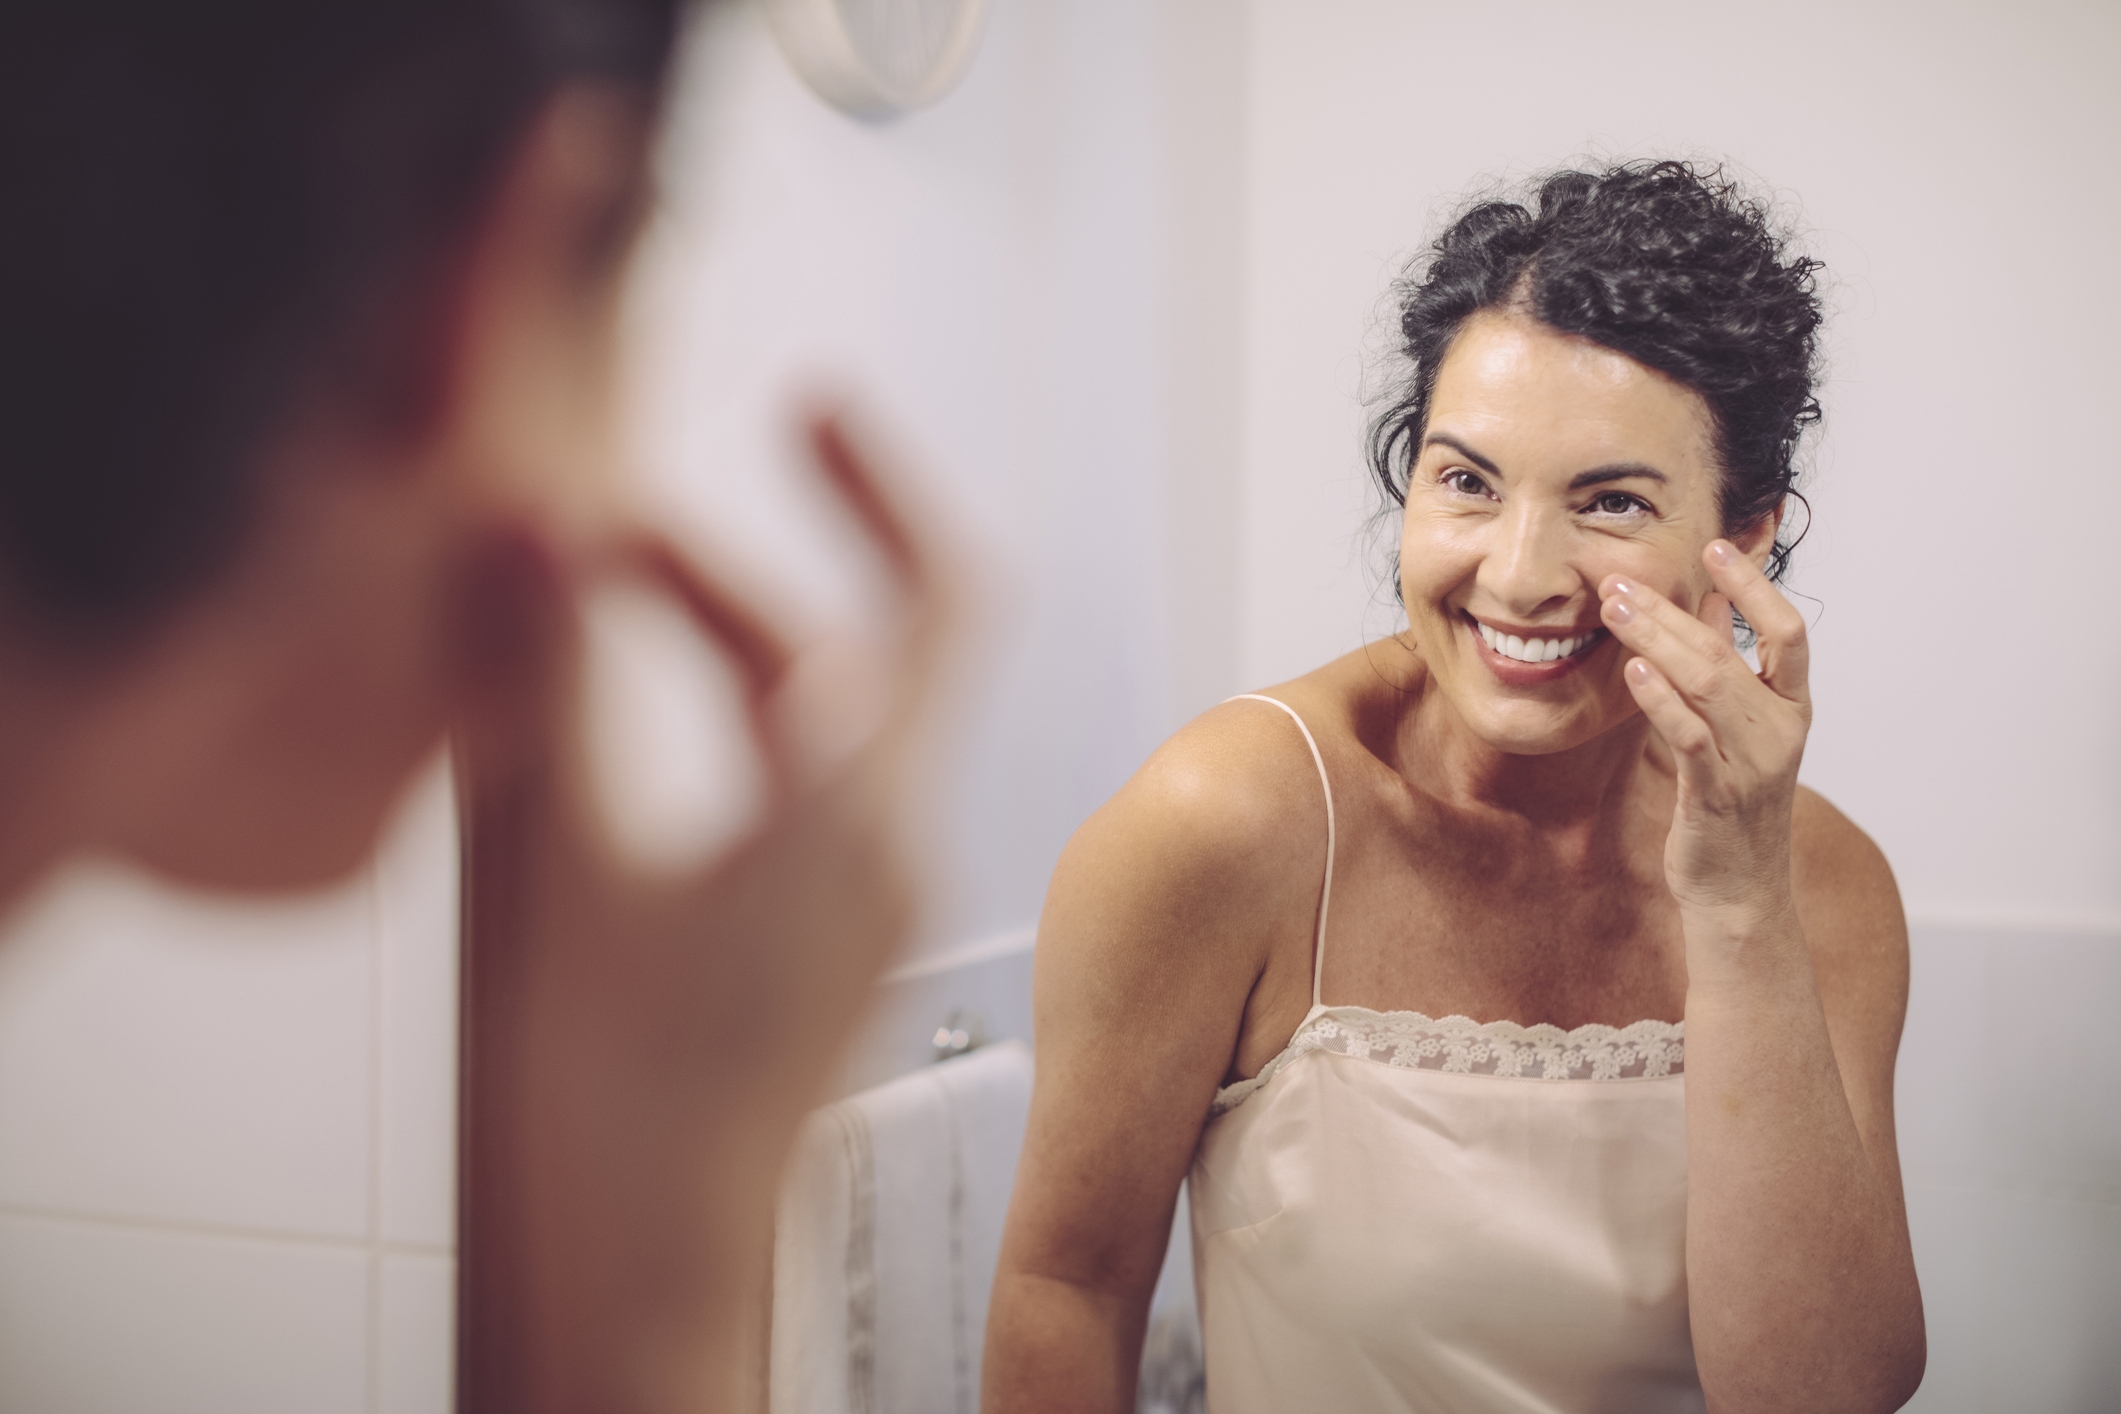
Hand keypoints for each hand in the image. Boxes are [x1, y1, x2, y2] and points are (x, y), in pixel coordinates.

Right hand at [452, 408, 964, 1413]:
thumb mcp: (547, 863)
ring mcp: (853, 905)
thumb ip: (533, 681)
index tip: (815, 406)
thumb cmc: (600, 1112)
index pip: (939, 600)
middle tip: (586, 533)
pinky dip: (715, 726)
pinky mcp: (807, 946)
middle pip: (847, 651)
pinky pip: (789, 792)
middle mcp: (884, 853)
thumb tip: (523, 522)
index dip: (887, 483)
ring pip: (812, 724)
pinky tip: (611, 731)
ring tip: (570, 603)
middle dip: (720, 568)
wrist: (632, 1275)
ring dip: (710, 644)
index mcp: (852, 817)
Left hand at [1598, 541, 1810, 930]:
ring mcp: (1753, 764)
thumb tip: (1712, 597)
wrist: (1739, 887)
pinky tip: (1633, 670)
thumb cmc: (1734, 798)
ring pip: (1708, 686)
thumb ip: (1728, 660)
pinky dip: (1661, 700)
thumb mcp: (1738, 724)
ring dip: (1657, 641)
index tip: (1715, 544)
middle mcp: (1782, 730)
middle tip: (1620, 579)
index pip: (1789, 632)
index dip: (1754, 585)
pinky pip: (1690, 738)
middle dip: (1670, 611)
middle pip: (1728, 653)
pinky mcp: (1717, 795)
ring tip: (1616, 609)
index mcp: (1793, 707)